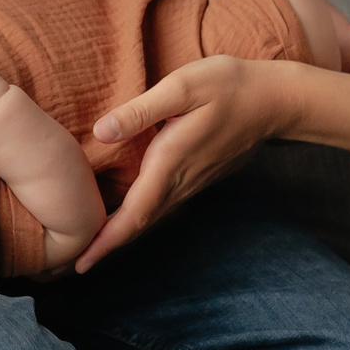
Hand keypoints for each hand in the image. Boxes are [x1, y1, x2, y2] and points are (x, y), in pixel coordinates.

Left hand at [76, 56, 297, 271]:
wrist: (275, 99)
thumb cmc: (227, 85)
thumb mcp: (181, 87)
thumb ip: (140, 111)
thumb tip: (100, 132)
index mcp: (170, 163)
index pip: (133, 214)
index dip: (105, 241)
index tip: (81, 263)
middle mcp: (180, 181)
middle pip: (139, 224)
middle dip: (106, 246)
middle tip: (74, 263)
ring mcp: (192, 181)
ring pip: (151, 217)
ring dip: (122, 233)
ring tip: (92, 243)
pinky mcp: (198, 175)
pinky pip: (163, 205)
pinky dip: (139, 217)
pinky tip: (126, 213)